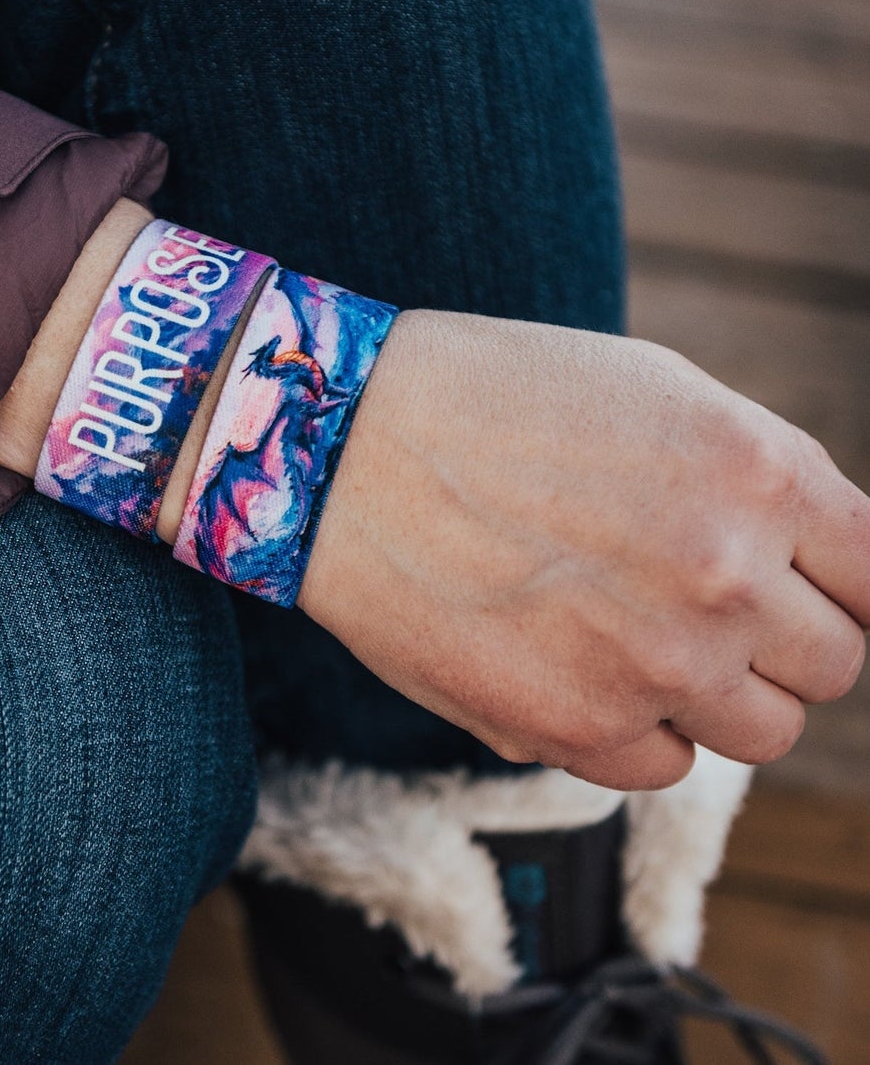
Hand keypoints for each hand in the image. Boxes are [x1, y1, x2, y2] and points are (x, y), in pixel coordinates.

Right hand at [297, 310, 869, 790]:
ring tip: (625, 631)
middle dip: (773, 636)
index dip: (835, 579)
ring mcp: (654, 666)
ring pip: (760, 730)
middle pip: (831, 665)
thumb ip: (760, 480)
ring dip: (709, 689)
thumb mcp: (652, 389)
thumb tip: (816, 568)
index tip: (796, 582)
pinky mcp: (573, 729)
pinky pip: (663, 766)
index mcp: (759, 475)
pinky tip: (568, 660)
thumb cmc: (487, 398)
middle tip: (691, 600)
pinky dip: (633, 726)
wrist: (337, 443)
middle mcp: (725, 579)